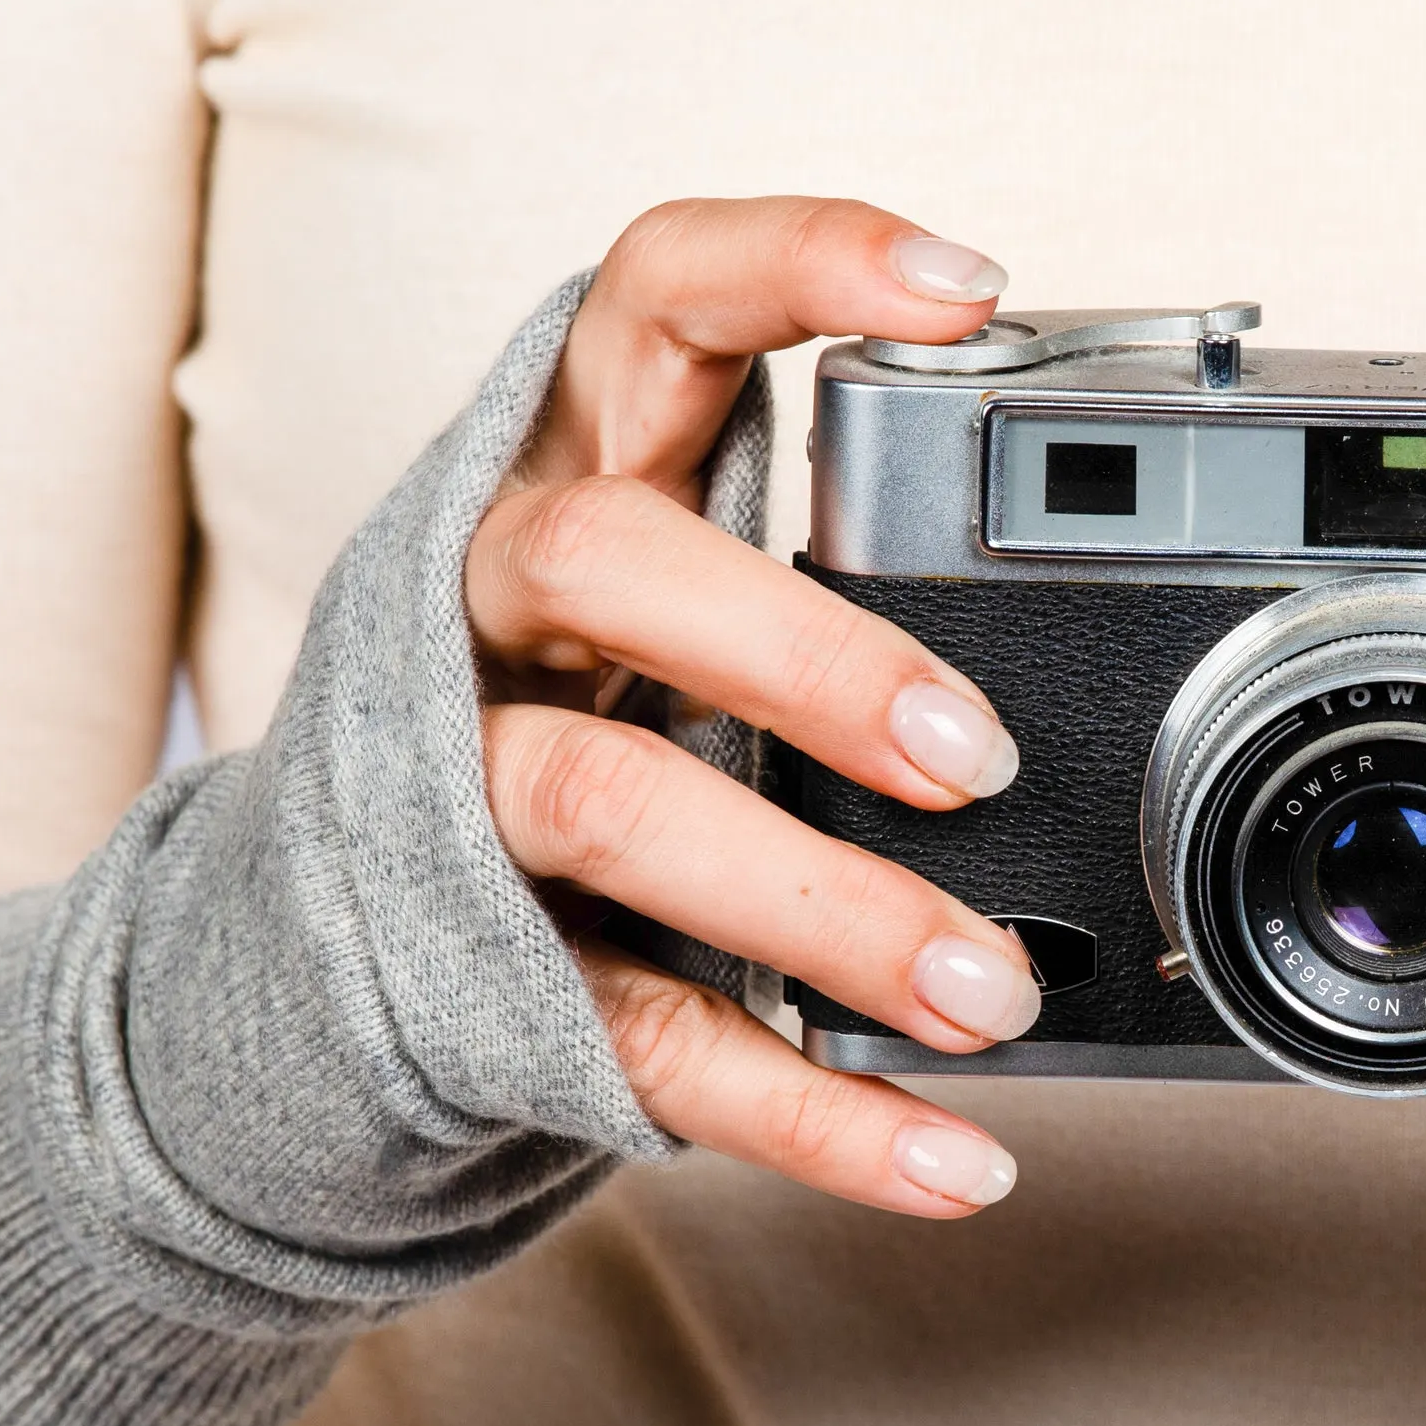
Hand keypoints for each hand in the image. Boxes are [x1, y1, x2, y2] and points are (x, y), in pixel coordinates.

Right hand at [470, 197, 1039, 1219]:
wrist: (311, 955)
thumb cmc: (565, 719)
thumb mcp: (671, 596)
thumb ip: (824, 558)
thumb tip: (1113, 612)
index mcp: (567, 471)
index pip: (649, 300)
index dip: (791, 266)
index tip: (965, 294)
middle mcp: (487, 604)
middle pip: (601, 565)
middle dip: (799, 647)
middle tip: (974, 752)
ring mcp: (456, 789)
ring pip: (604, 802)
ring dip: (817, 903)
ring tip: (990, 990)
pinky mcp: (474, 972)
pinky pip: (638, 1039)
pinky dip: (810, 1113)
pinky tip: (954, 1159)